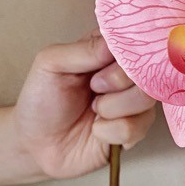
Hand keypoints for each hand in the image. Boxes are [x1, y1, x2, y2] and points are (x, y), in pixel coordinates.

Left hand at [14, 31, 156, 178]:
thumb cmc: (41, 99)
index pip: (136, 41)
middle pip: (148, 70)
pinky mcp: (135, 130)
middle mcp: (127, 74)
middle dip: (116, 82)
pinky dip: (109, 131)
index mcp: (109, 51)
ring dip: (111, 108)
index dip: (125, 54)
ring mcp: (134, 103)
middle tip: (93, 88)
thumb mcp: (51, 64)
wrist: (36, 144)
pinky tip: (97, 130)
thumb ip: (84, 49)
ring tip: (93, 110)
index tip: (101, 66)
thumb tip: (116, 44)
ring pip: (145, 99)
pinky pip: (136, 127)